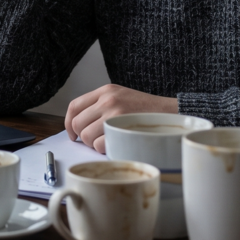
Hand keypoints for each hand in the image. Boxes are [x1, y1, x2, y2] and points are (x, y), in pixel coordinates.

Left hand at [64, 84, 178, 152]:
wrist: (170, 113)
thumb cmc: (145, 110)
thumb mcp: (121, 97)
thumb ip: (101, 105)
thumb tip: (80, 125)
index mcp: (105, 90)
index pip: (74, 106)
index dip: (69, 122)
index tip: (73, 133)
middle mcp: (107, 100)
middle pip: (78, 123)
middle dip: (82, 137)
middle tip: (94, 140)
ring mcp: (114, 113)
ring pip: (87, 136)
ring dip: (94, 144)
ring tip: (108, 141)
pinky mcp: (121, 128)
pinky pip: (100, 144)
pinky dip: (105, 149)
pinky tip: (116, 144)